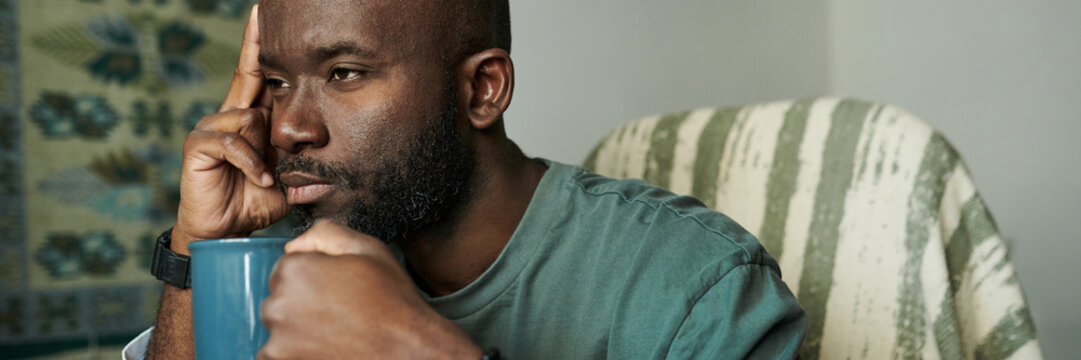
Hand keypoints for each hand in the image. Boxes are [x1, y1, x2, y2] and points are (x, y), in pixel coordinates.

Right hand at [174, 5, 286, 251]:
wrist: (224, 233)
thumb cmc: (253, 204)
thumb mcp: (286, 182)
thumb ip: (302, 168)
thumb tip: (332, 165)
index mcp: (251, 120)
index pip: (257, 75)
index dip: (260, 47)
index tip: (264, 15)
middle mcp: (229, 116)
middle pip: (247, 74)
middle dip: (257, 49)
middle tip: (264, 15)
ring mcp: (211, 128)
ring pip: (249, 117)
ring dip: (262, 151)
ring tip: (264, 176)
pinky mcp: (198, 145)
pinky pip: (233, 141)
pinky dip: (250, 162)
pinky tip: (257, 178)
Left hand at [258, 220, 482, 358]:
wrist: (409, 350)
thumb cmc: (392, 301)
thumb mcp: (368, 248)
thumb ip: (325, 233)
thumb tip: (293, 245)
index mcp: (295, 269)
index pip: (288, 266)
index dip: (317, 275)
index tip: (340, 287)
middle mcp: (278, 303)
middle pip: (281, 295)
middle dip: (304, 300)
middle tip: (342, 309)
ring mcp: (277, 338)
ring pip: (279, 324)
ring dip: (299, 326)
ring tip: (337, 329)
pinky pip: (275, 352)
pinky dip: (295, 350)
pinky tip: (327, 345)